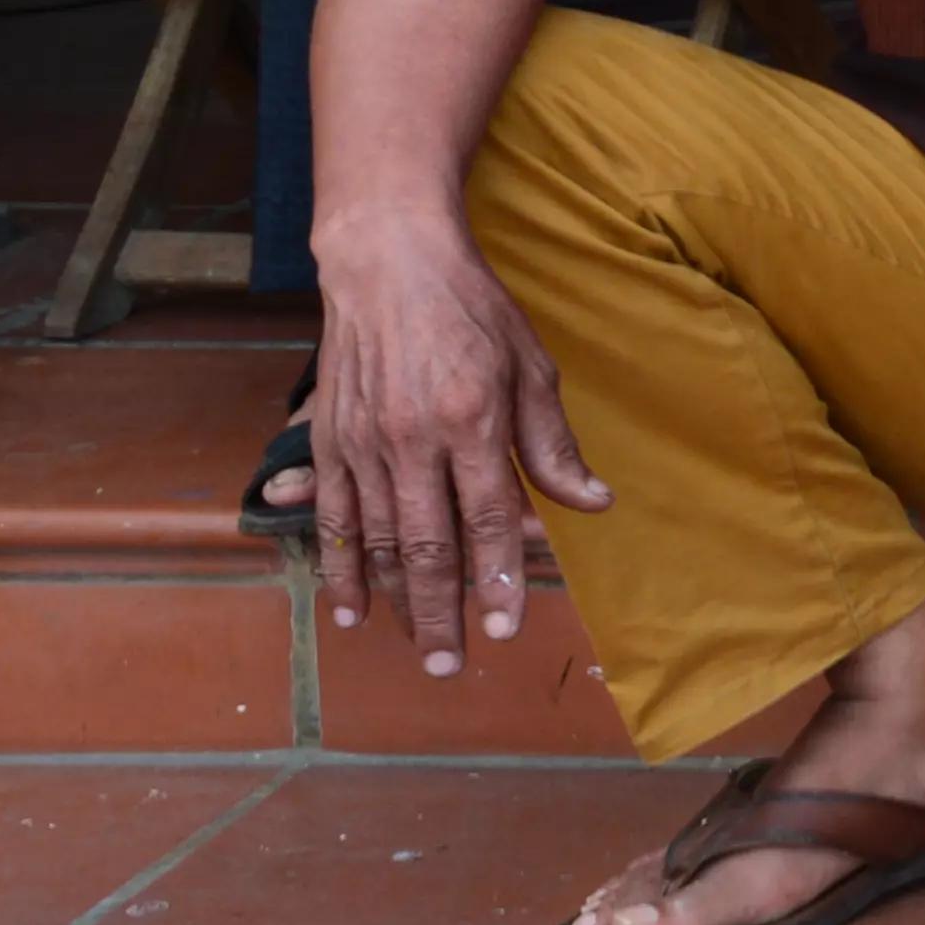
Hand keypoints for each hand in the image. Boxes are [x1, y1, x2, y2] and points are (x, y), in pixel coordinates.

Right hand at [309, 216, 609, 676]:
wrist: (388, 258)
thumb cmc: (472, 309)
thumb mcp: (531, 365)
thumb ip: (552, 444)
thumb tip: (593, 503)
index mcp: (472, 419)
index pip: (487, 518)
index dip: (496, 578)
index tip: (505, 628)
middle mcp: (413, 438)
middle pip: (426, 546)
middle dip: (443, 612)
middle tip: (453, 666)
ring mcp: (364, 442)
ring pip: (377, 542)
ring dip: (397, 603)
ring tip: (419, 648)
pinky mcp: (330, 440)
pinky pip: (331, 518)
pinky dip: (338, 569)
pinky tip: (350, 611)